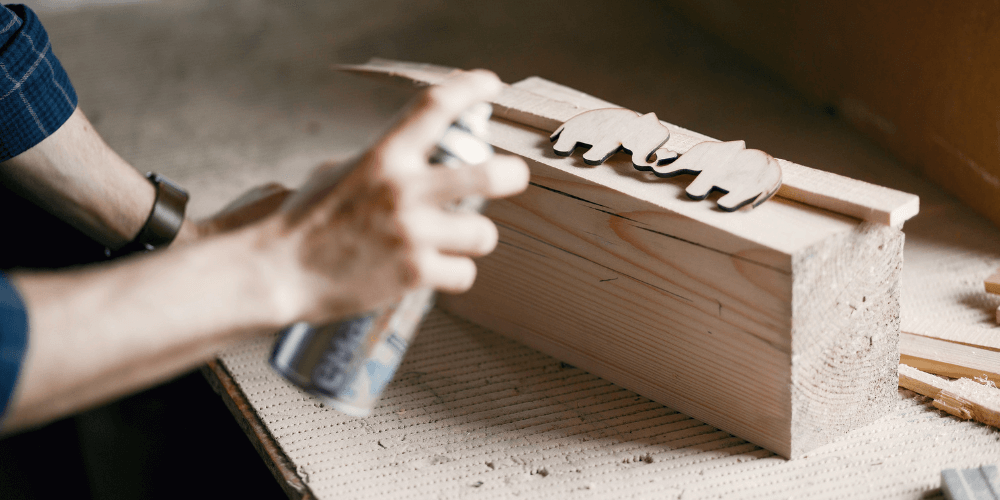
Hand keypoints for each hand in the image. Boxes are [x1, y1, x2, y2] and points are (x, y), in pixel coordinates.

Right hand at [257, 70, 529, 323]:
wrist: (276, 272)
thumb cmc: (304, 222)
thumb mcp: (339, 173)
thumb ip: (382, 164)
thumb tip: (413, 162)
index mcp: (383, 157)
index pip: (435, 108)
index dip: (470, 88)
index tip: (489, 85)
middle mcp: (404, 191)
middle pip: (489, 174)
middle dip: (512, 174)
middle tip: (515, 175)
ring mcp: (412, 234)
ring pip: (483, 233)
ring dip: (473, 238)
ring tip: (454, 242)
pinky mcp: (414, 275)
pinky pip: (463, 274)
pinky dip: (453, 275)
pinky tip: (434, 273)